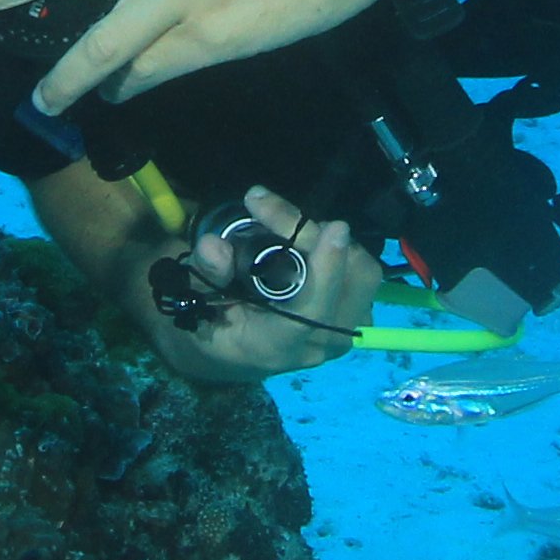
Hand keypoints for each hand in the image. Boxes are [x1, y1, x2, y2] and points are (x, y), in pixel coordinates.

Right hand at [127, 186, 383, 387]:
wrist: (238, 349)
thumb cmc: (215, 321)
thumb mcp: (195, 300)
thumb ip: (206, 272)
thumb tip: (214, 246)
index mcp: (275, 346)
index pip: (311, 314)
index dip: (326, 271)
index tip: (335, 227)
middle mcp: (317, 344)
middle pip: (348, 283)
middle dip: (317, 236)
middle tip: (268, 210)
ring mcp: (343, 332)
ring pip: (362, 273)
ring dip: (330, 239)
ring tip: (289, 228)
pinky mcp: (356, 317)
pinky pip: (364, 274)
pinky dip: (341, 248)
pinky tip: (307, 243)